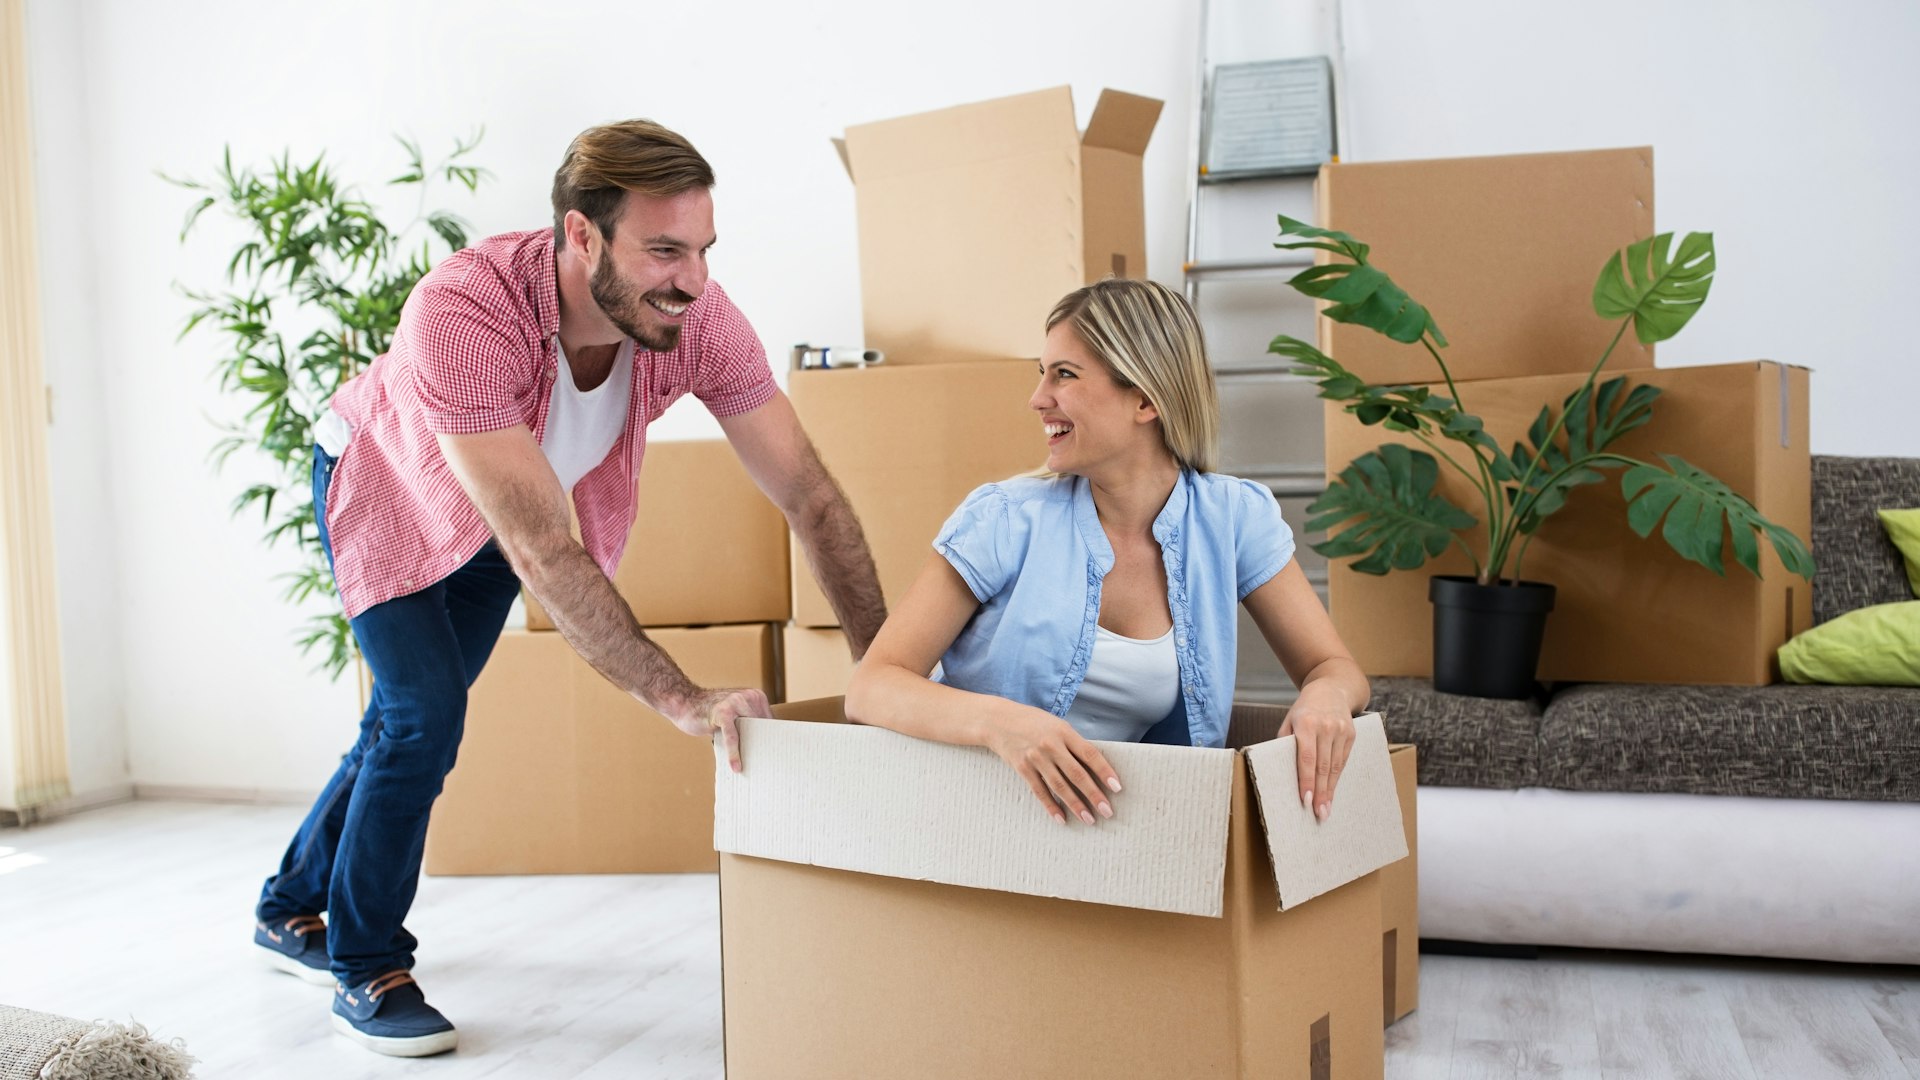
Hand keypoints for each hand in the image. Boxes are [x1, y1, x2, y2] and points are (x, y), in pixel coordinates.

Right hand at [669, 687, 770, 772]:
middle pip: (762, 729)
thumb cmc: (710, 712)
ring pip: (750, 734)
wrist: (684, 701)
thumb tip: (763, 748)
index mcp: (755, 696)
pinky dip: (733, 753)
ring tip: (755, 771)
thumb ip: (748, 723)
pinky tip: (736, 767)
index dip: (772, 740)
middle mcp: (748, 697)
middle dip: (763, 748)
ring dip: (751, 752)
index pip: (770, 722)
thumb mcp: (734, 713)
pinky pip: (732, 737)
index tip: (776, 757)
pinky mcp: (722, 713)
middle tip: (767, 769)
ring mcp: (735, 703)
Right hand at [982, 706, 1120, 825]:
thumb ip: (1074, 744)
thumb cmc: (1033, 722)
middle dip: (1094, 794)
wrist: (998, 720)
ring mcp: (1035, 757)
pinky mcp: (1022, 768)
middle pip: (1077, 774)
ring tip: (1089, 819)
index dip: (1104, 771)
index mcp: (1064, 732)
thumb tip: (1095, 767)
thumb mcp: (1057, 725)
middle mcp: (1050, 745)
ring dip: (1076, 805)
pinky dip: (1051, 806)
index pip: (1090, 754)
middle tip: (1108, 811)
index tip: (1117, 787)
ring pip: (1060, 786)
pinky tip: (1061, 819)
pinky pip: (1039, 791)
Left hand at [1278, 683, 1355, 822]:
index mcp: (1306, 723)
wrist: (1332, 688)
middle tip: (1318, 814)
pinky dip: (1336, 779)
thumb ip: (1285, 742)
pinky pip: (1343, 761)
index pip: (1306, 757)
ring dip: (1330, 790)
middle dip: (1320, 792)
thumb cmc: (1304, 709)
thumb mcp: (1289, 720)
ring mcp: (1341, 730)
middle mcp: (1326, 727)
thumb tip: (1280, 769)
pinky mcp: (1352, 734)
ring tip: (1325, 810)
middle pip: (1323, 766)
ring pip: (1335, 767)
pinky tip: (1332, 792)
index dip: (1306, 780)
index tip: (1305, 799)